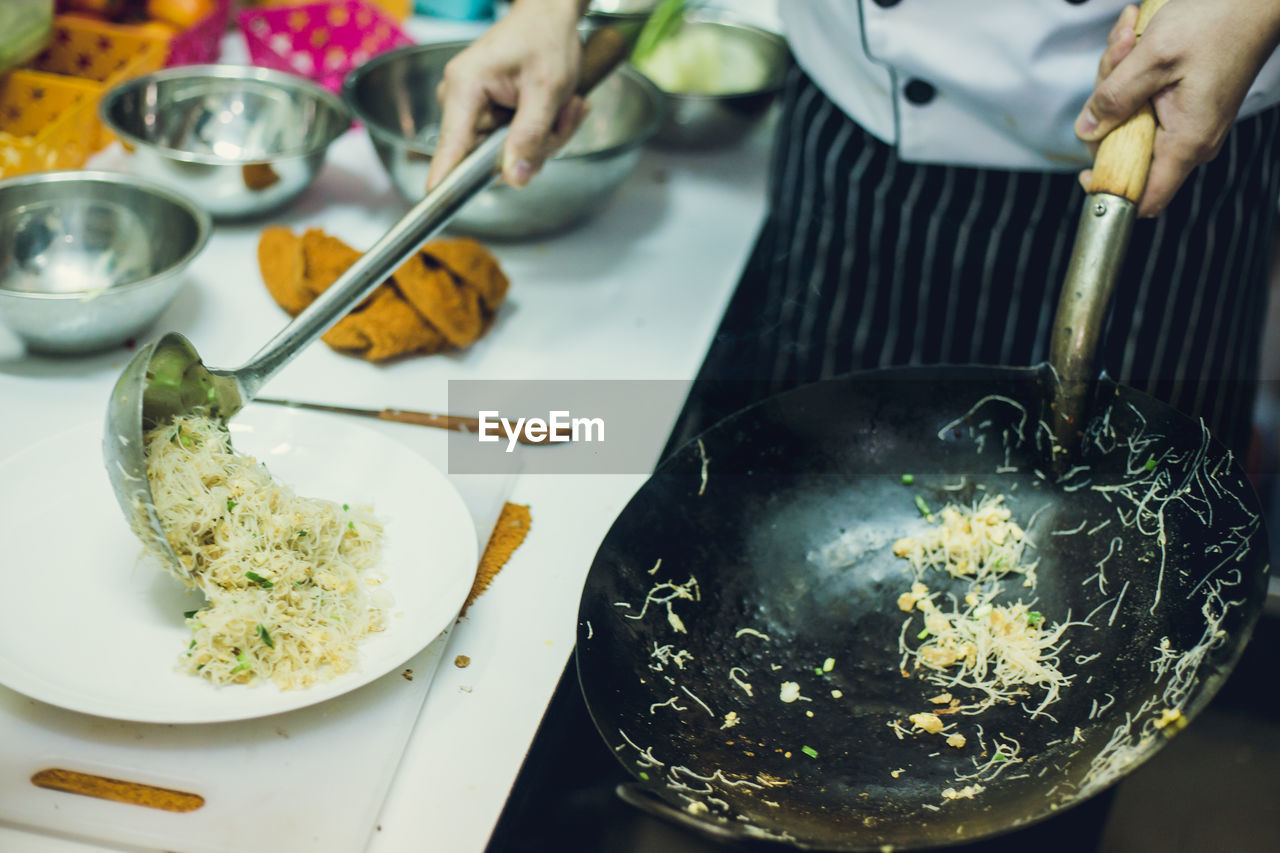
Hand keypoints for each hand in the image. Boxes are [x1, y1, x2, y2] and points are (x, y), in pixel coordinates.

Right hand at [426, 0, 589, 190]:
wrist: (548, 17)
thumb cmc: (546, 40)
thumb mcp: (547, 90)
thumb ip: (531, 137)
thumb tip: (515, 179)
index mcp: (465, 87)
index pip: (451, 144)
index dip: (446, 177)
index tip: (433, 201)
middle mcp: (460, 99)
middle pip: (490, 155)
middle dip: (536, 146)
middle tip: (565, 117)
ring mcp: (471, 107)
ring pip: (507, 152)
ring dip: (545, 138)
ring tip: (564, 106)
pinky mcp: (485, 113)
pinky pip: (512, 141)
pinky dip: (541, 131)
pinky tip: (556, 108)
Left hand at [1074, 0, 1279, 216]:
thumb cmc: (1217, 21)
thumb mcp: (1152, 57)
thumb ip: (1114, 98)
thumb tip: (1086, 130)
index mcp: (1186, 141)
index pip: (1144, 198)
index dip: (1111, 191)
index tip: (1086, 172)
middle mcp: (1189, 140)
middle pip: (1123, 148)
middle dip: (1106, 103)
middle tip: (1118, 56)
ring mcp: (1186, 122)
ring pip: (1127, 118)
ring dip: (1117, 76)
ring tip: (1130, 38)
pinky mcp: (1183, 105)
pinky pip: (1141, 100)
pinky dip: (1130, 71)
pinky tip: (1135, 40)